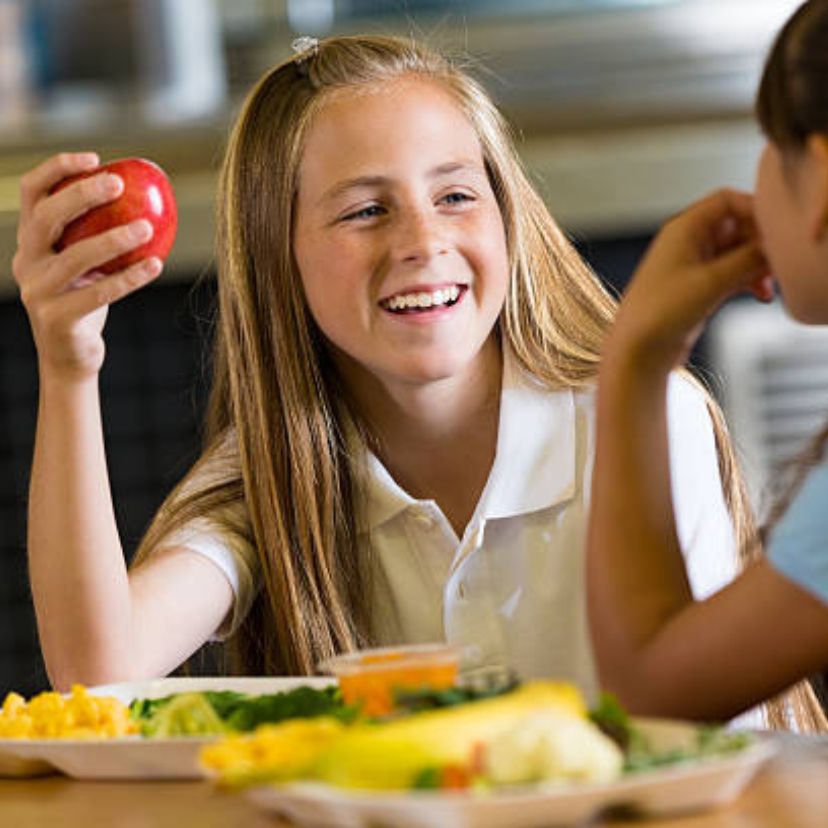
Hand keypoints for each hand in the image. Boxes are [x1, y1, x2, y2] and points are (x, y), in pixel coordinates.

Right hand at [12, 152, 163, 382]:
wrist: (70, 357)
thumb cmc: (84, 302)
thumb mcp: (84, 266)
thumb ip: (96, 235)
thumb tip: (146, 197)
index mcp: (29, 243)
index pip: (32, 193)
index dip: (58, 169)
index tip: (95, 159)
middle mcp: (26, 263)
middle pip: (47, 217)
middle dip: (82, 194)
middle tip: (119, 184)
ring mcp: (38, 292)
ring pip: (75, 256)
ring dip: (114, 239)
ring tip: (147, 227)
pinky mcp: (57, 318)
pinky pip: (99, 293)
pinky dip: (129, 278)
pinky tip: (155, 265)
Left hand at [607, 189, 772, 370]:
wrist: (637, 351)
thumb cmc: (658, 314)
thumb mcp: (711, 281)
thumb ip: (748, 259)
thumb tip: (774, 248)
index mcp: (682, 229)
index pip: (726, 201)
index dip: (754, 210)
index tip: (777, 229)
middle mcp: (686, 243)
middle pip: (736, 226)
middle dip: (759, 242)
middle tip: (778, 261)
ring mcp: (693, 267)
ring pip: (737, 252)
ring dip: (757, 264)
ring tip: (770, 282)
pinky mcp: (698, 289)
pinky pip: (732, 274)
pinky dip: (748, 280)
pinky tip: (760, 294)